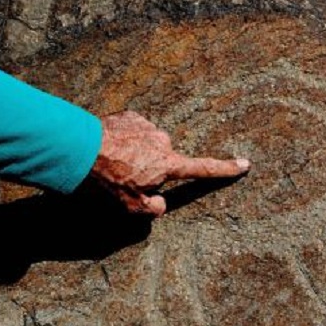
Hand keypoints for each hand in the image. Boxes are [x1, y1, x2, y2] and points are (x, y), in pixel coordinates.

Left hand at [89, 111, 249, 216]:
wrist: (80, 148)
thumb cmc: (107, 179)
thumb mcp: (130, 206)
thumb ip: (153, 209)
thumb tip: (160, 203)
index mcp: (168, 164)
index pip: (203, 169)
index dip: (225, 169)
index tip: (245, 164)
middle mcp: (162, 141)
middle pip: (165, 159)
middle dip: (152, 167)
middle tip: (126, 176)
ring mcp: (147, 126)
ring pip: (148, 143)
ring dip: (137, 151)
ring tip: (113, 161)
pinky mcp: (130, 116)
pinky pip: (134, 130)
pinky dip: (125, 139)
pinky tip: (108, 146)